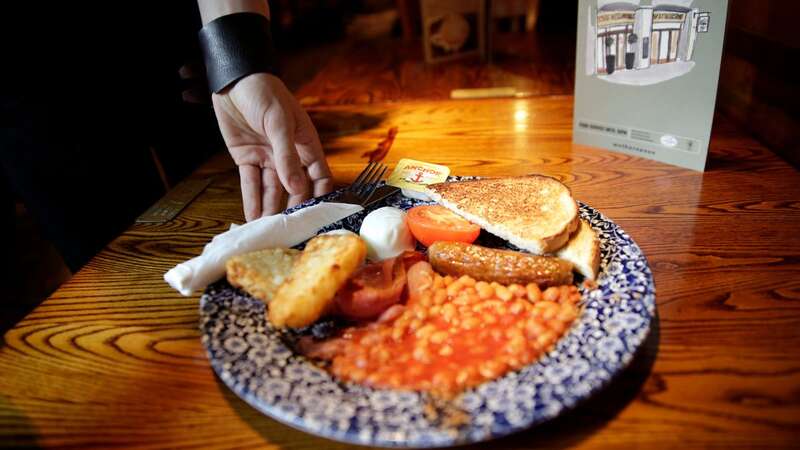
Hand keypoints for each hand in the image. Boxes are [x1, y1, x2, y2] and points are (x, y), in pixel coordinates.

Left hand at [212, 73, 332, 219]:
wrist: (232, 79)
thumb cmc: (264, 92)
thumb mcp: (278, 122)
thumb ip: (287, 155)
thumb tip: (297, 188)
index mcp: (305, 143)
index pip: (319, 176)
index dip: (320, 195)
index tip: (317, 216)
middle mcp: (289, 154)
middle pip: (295, 188)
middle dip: (292, 208)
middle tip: (289, 230)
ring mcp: (268, 157)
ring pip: (272, 189)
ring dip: (270, 209)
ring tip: (269, 230)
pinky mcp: (248, 158)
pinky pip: (252, 183)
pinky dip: (252, 200)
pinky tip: (253, 217)